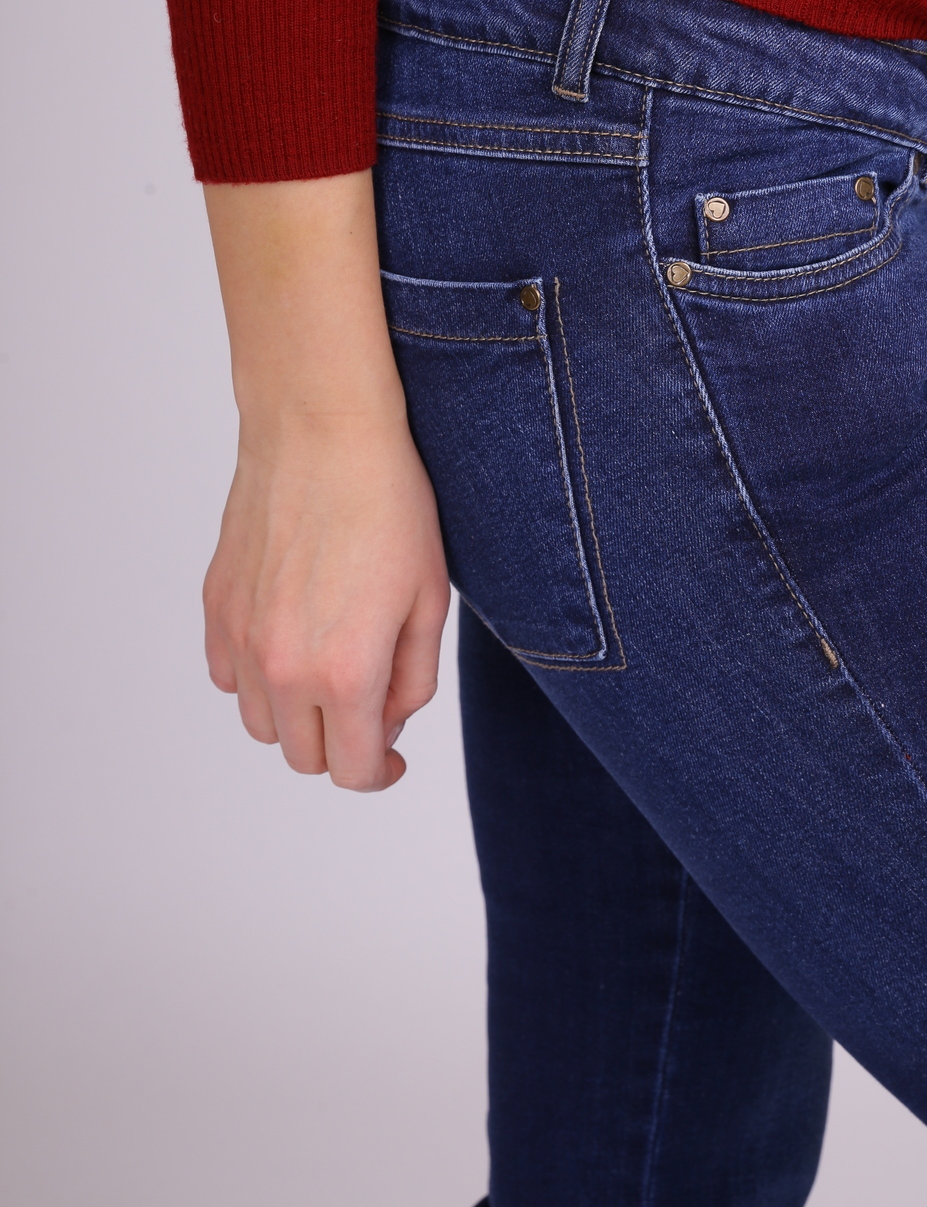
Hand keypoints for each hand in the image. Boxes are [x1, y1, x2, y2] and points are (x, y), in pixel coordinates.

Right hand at [204, 407, 448, 792]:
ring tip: (332, 663)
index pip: (352, 771)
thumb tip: (389, 723)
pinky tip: (291, 639)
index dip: (381, 773)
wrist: (323, 433)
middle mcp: (280, 667)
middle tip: (371, 704)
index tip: (392, 760)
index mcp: (343, 674)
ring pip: (261, 722)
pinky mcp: (216, 605)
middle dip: (341, 744)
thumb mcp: (430, 600)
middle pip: (303, 757)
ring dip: (297, 713)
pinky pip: (228, 676)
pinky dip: (257, 676)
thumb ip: (413, 680)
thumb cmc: (389, 505)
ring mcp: (239, 637)